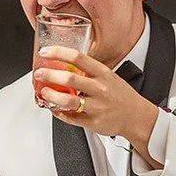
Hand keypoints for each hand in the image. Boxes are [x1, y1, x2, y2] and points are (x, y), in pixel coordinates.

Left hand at [34, 45, 160, 158]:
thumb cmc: (120, 95)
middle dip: (49, 75)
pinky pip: (71, 118)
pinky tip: (54, 108)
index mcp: (103, 73)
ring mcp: (97, 107)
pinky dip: (59, 113)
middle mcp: (100, 89)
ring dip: (51, 96)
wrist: (136, 116)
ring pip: (68, 101)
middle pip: (70, 79)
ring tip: (44, 92)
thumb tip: (63, 64)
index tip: (45, 52)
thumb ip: (88, 72)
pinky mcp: (93, 122)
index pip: (78, 58)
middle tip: (39, 74)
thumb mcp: (108, 76)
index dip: (58, 53)